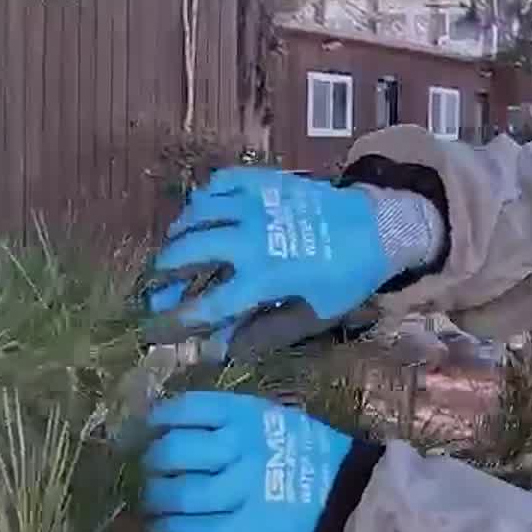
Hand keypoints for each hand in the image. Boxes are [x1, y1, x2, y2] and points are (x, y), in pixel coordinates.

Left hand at [140, 391, 350, 531]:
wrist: (350, 496)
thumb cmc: (309, 455)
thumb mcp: (274, 420)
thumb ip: (230, 421)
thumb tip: (170, 428)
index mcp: (245, 414)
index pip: (185, 409)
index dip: (157, 421)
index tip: (146, 430)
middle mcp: (240, 446)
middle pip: (173, 451)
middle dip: (152, 463)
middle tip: (148, 471)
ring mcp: (243, 488)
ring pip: (179, 493)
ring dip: (156, 500)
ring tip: (153, 504)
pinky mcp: (247, 527)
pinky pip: (196, 531)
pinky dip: (171, 531)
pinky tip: (162, 530)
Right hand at [143, 168, 395, 347]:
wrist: (376, 226)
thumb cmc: (346, 277)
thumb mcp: (312, 315)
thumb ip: (263, 333)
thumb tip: (219, 350)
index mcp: (266, 277)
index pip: (209, 305)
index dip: (176, 320)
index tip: (155, 329)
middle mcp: (252, 237)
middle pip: (190, 252)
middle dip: (165, 272)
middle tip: (157, 285)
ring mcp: (256, 204)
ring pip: (197, 213)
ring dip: (180, 234)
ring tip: (175, 249)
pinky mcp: (263, 181)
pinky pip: (219, 183)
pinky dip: (205, 198)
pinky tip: (204, 212)